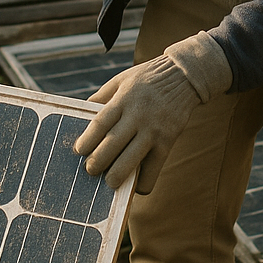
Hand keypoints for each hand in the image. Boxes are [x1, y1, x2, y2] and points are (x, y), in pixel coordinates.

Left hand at [73, 56, 201, 194]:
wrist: (183, 76)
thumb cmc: (146, 79)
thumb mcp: (120, 80)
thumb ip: (101, 97)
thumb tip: (80, 115)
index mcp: (123, 99)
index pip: (100, 123)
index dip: (87, 140)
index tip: (78, 151)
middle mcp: (138, 115)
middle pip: (112, 144)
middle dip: (98, 162)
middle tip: (90, 170)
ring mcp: (154, 129)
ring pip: (131, 159)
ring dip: (117, 175)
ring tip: (109, 182)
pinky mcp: (168, 141)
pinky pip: (154, 168)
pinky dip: (144, 182)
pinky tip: (136, 187)